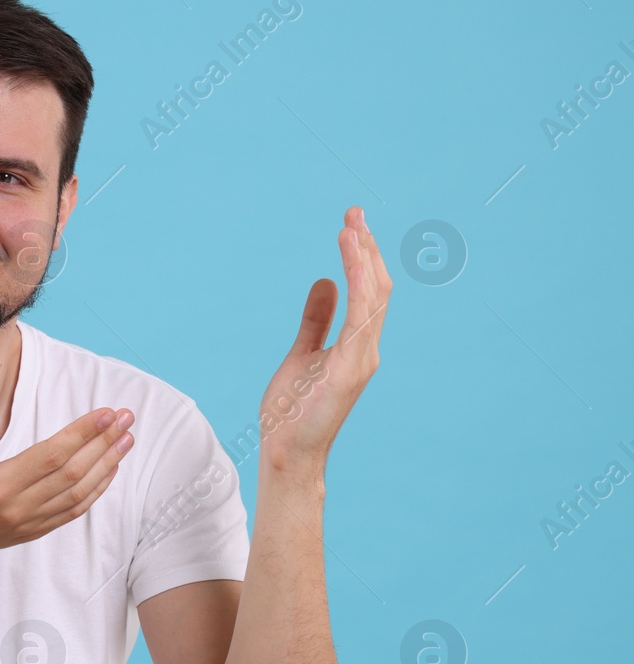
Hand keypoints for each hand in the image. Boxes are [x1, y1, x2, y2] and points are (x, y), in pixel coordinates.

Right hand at [0, 402, 135, 562]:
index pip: (53, 455)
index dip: (84, 433)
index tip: (108, 413)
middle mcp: (18, 508)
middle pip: (73, 473)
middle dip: (104, 443)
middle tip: (127, 418)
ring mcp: (27, 523)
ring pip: (79, 494)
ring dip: (106, 466)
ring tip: (126, 441)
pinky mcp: (31, 532)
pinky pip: (72, 512)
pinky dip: (95, 491)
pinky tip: (107, 471)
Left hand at [256, 205, 391, 476]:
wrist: (287, 452)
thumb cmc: (292, 411)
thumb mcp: (302, 353)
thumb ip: (316, 319)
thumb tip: (323, 281)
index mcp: (357, 345)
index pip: (368, 291)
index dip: (361, 256)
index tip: (351, 223)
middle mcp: (367, 349)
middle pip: (377, 287)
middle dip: (366, 248)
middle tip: (354, 212)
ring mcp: (362, 359)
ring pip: (373, 297)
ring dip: (362, 258)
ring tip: (351, 225)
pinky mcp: (350, 368)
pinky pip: (361, 317)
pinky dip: (358, 284)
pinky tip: (351, 258)